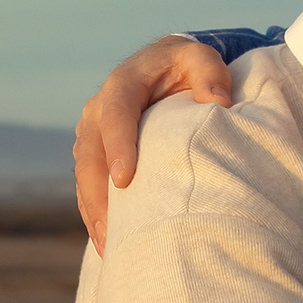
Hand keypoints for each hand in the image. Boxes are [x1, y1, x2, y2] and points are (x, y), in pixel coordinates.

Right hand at [72, 36, 234, 249]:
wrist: (162, 65)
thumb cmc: (186, 65)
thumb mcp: (201, 58)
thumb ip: (210, 74)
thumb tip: (219, 101)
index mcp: (122, 85)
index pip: (116, 115)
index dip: (118, 146)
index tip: (124, 179)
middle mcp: (98, 109)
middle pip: (90, 153)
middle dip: (98, 192)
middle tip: (112, 229)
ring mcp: (91, 132)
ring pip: (84, 173)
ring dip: (93, 209)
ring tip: (108, 244)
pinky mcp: (94, 152)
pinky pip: (87, 184)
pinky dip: (93, 212)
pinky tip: (105, 242)